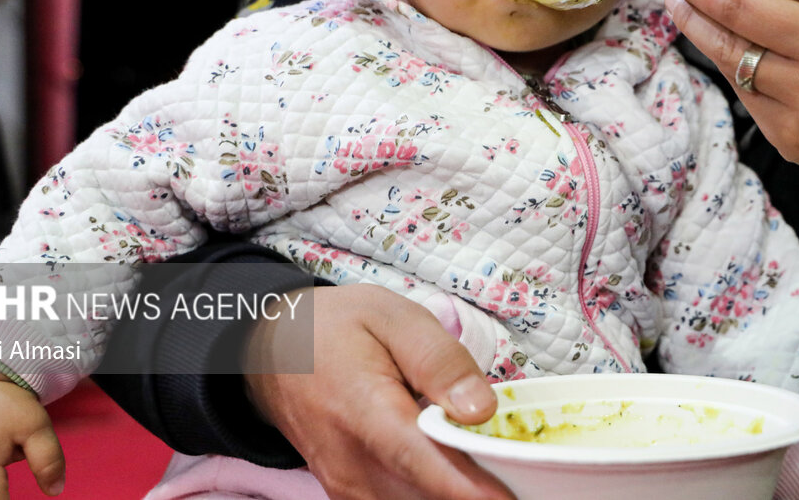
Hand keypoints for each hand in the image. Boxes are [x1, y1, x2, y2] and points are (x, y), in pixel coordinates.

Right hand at [243, 284, 513, 499]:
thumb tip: (480, 410)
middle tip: (527, 475)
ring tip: (498, 473)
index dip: (469, 488)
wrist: (272, 349)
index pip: (421, 462)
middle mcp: (351, 464)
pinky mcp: (351, 497)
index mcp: (363, 410)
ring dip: (456, 497)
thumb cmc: (336, 327)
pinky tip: (463, 477)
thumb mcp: (392, 316)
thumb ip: (439, 361)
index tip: (511, 498)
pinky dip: (434, 498)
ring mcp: (347, 488)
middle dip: (477, 494)